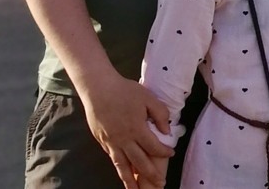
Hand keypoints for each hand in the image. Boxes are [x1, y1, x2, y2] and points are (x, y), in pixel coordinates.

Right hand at [82, 74, 173, 188]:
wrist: (98, 88)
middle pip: (139, 162)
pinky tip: (123, 173)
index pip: (154, 147)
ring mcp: (112, 142)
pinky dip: (119, 168)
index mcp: (137, 129)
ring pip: (123, 166)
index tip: (171, 153)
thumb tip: (166, 131)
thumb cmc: (124, 90)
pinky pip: (113, 159)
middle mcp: (124, 139)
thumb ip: (160, 113)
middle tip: (159, 183)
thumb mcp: (147, 97)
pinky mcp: (102, 141)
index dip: (164, 152)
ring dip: (131, 181)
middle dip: (151, 174)